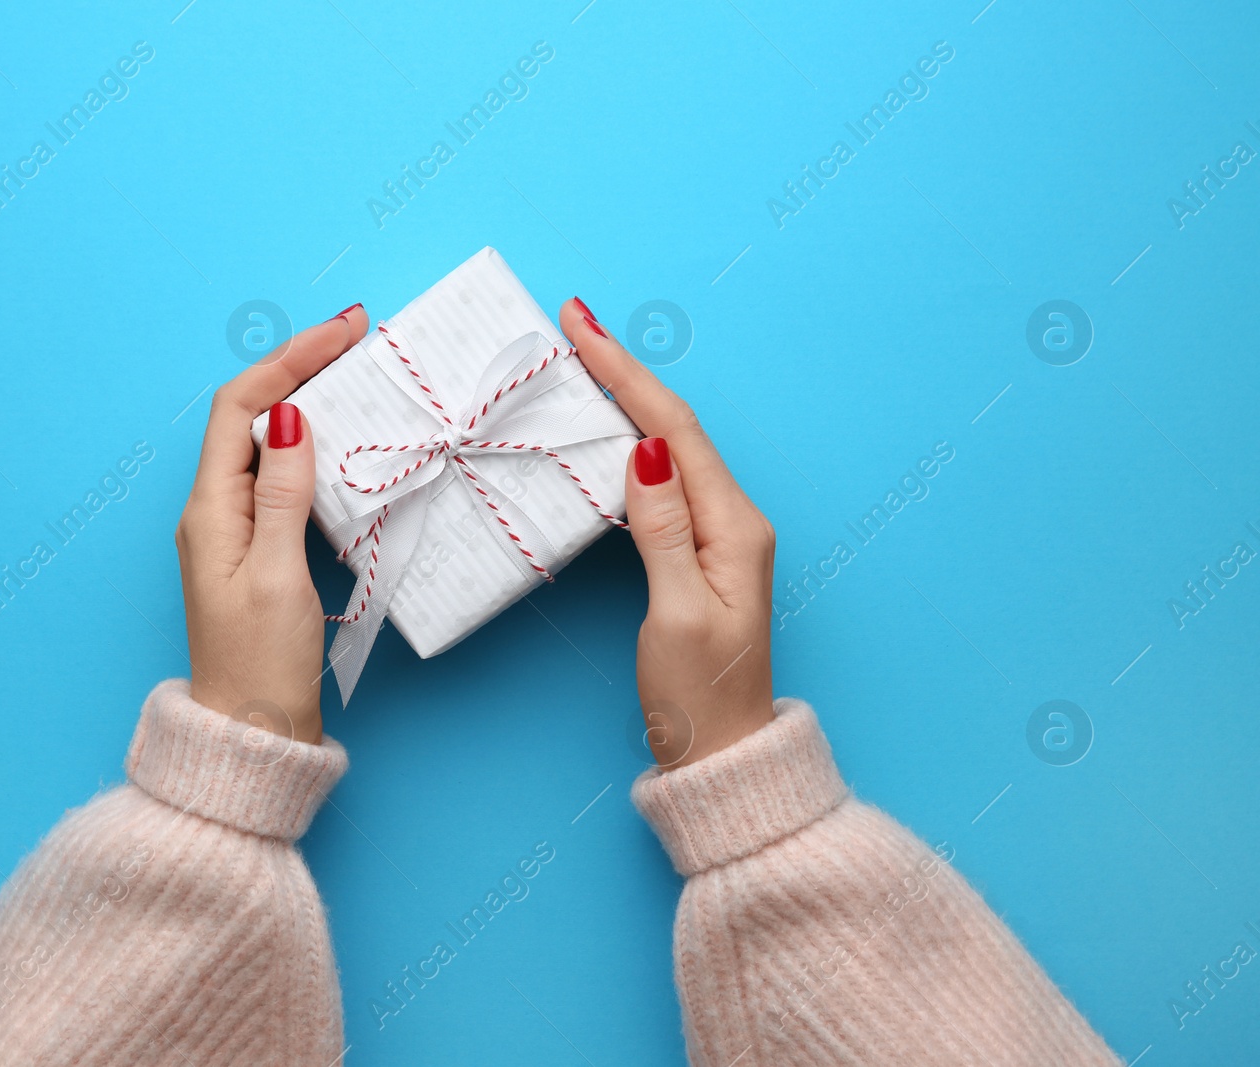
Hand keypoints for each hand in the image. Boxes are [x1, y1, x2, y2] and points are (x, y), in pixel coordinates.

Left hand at [176, 304, 366, 743]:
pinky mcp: (257, 549)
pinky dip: (314, 447)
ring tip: (358, 374)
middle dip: (301, 368)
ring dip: (310, 401)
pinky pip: (280, 479)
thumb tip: (291, 418)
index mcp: (211, 510)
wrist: (252, 731)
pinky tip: (345, 443)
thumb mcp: (277, 576)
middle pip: (252, 415)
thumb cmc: (261, 665)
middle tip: (358, 337)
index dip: (290, 361)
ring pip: (269, 443)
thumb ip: (283, 495)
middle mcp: (215, 510)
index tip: (344, 332)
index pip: (243, 408)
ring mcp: (234, 529)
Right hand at [559, 298, 776, 768]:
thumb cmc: (698, 695)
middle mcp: (734, 520)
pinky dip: (630, 444)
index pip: (675, 432)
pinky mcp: (699, 553)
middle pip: (675, 428)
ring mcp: (719, 535)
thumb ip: (662, 529)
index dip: (628, 376)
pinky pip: (664, 481)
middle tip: (575, 326)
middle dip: (625, 373)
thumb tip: (644, 452)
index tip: (585, 329)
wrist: (722, 752)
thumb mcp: (676, 614)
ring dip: (626, 401)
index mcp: (734, 527)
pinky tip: (606, 432)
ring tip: (584, 362)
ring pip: (669, 449)